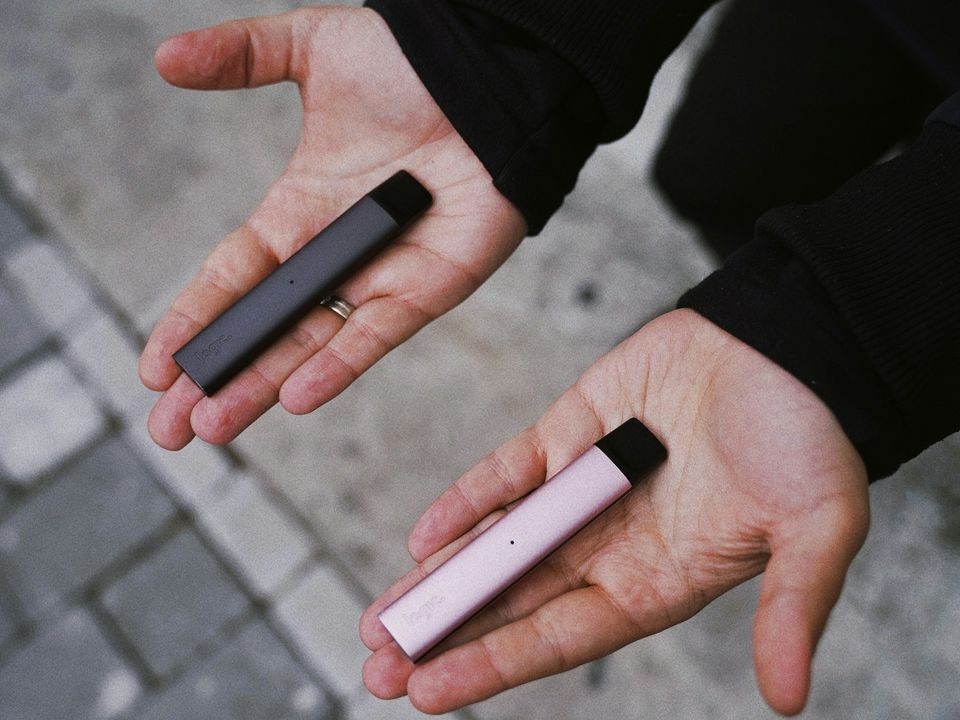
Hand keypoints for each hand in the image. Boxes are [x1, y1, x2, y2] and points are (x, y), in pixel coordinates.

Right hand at [138, 7, 525, 448]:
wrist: (491, 74)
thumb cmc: (412, 62)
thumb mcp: (313, 46)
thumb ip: (240, 56)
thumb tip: (165, 58)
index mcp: (298, 210)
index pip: (233, 278)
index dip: (193, 321)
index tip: (154, 367)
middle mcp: (334, 253)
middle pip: (264, 329)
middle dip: (216, 379)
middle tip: (169, 428)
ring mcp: (380, 276)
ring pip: (312, 345)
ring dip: (263, 387)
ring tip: (213, 428)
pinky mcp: (429, 286)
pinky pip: (378, 335)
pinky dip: (339, 366)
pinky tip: (294, 396)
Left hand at [360, 309, 868, 714]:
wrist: (790, 344)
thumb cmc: (810, 438)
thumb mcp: (816, 530)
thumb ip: (793, 609)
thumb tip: (788, 698)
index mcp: (659, 580)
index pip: (562, 636)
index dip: (495, 665)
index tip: (428, 691)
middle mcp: (611, 544)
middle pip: (514, 599)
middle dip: (445, 633)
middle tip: (377, 668)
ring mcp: (584, 488)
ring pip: (497, 542)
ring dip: (440, 576)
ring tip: (379, 617)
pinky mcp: (569, 431)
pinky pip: (508, 473)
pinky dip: (468, 501)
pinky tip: (425, 536)